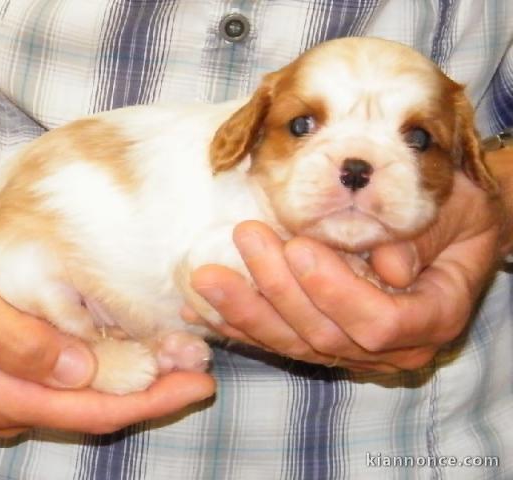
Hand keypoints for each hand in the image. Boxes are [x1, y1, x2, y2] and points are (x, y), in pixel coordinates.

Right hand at [0, 235, 214, 436]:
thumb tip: (77, 371)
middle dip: (156, 392)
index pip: (92, 409)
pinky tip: (138, 345)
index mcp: (3, 394)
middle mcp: (15, 401)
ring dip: (140, 379)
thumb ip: (16, 340)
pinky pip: (77, 376)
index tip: (197, 384)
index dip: (150, 400)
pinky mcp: (19, 367)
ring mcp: (17, 387)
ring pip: (92, 394)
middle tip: (204, 368)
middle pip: (100, 407)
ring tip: (184, 356)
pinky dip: (113, 364)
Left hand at [186, 173, 501, 371]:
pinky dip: (237, 324)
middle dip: (278, 289)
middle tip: (246, 238)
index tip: (299, 247)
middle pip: (324, 335)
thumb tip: (387, 265)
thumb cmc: (455, 215)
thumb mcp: (454, 213)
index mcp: (431, 319)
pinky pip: (276, 340)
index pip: (379, 323)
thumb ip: (422, 239)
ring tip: (205, 279)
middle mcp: (390, 348)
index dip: (336, 290)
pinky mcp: (320, 339)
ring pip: (292, 344)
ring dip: (246, 310)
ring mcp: (351, 348)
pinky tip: (199, 309)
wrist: (448, 229)